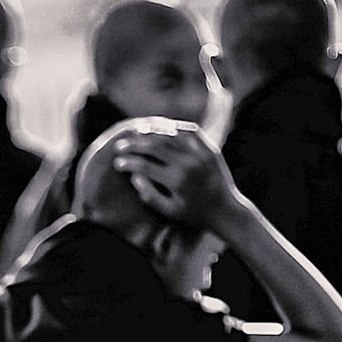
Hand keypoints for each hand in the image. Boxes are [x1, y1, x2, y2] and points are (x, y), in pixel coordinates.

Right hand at [111, 124, 242, 231]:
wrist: (224, 209)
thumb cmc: (193, 214)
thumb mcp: (169, 211)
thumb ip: (150, 195)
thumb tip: (135, 176)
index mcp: (176, 181)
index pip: (145, 166)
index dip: (128, 163)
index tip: (117, 163)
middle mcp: (188, 163)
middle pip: (154, 146)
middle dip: (134, 144)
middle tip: (120, 145)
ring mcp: (199, 152)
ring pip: (169, 134)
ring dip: (150, 132)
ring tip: (136, 133)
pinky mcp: (208, 147)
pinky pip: (188, 130)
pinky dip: (173, 127)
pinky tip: (161, 128)